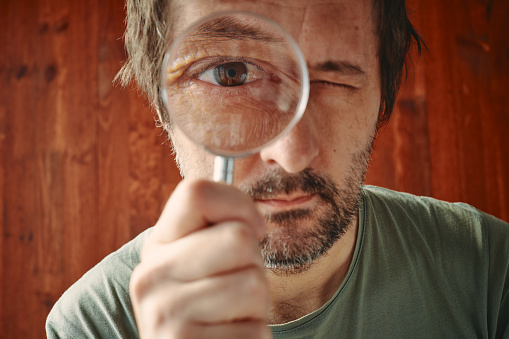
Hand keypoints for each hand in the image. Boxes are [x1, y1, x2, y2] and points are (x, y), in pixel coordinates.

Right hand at [130, 179, 271, 338]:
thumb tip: (254, 221)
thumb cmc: (208, 305)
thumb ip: (217, 232)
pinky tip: (228, 336)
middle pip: (239, 238)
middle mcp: (152, 275)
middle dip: (255, 263)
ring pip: (253, 284)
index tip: (253, 229)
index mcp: (158, 245)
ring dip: (257, 304)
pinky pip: (255, 329)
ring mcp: (165, 314)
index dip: (239, 204)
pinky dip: (253, 335)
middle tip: (237, 283)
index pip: (197, 192)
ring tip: (232, 314)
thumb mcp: (200, 262)